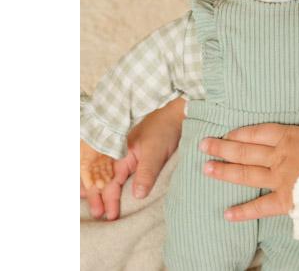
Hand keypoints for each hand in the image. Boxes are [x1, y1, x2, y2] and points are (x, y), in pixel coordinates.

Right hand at [81, 97, 185, 219]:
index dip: (108, 199)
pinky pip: (115, 169)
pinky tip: (102, 185)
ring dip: (98, 188)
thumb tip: (137, 196)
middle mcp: (119, 154)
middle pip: (102, 178)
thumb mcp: (156, 152)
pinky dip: (107, 178)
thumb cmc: (165, 130)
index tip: (109, 215)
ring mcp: (125, 153)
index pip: (110, 181)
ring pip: (104, 173)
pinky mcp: (134, 153)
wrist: (175, 113)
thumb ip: (146, 172)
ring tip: (92, 204)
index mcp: (121, 154)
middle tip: (97, 214)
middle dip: (97, 196)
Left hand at [199, 76, 298, 220]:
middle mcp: (280, 158)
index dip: (241, 133)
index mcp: (290, 137)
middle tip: (202, 146)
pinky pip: (261, 208)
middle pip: (245, 152)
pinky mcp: (286, 203)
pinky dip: (243, 211)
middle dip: (222, 148)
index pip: (259, 133)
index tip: (225, 133)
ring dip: (225, 172)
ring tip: (206, 169)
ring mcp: (280, 181)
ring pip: (246, 175)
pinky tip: (227, 214)